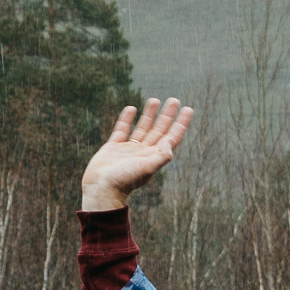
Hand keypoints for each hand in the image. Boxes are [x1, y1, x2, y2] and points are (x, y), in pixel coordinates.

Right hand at [81, 96, 194, 214]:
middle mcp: (143, 152)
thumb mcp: (147, 168)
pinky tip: (132, 108)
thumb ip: (161, 155)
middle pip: (159, 130)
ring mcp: (128, 149)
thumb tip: (171, 140)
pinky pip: (122, 130)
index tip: (188, 109)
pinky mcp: (113, 148)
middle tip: (174, 100)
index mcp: (154, 157)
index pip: (171, 137)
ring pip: (142, 128)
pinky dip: (127, 119)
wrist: (101, 188)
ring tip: (155, 100)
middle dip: (167, 115)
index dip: (180, 124)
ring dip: (149, 114)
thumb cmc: (124, 181)